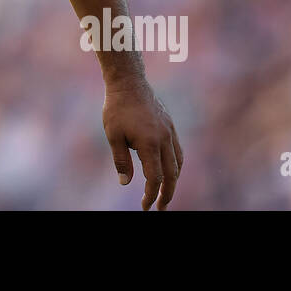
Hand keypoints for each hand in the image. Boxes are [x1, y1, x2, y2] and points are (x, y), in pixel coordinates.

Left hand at [102, 79, 182, 209]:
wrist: (129, 83)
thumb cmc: (117, 109)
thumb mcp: (113, 135)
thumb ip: (120, 160)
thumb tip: (125, 182)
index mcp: (149, 143)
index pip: (155, 178)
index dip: (151, 195)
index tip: (145, 206)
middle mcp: (164, 139)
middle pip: (171, 174)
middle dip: (167, 194)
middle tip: (160, 208)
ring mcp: (170, 132)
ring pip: (178, 163)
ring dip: (173, 180)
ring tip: (165, 192)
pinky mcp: (170, 126)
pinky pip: (178, 151)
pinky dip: (176, 165)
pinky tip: (169, 170)